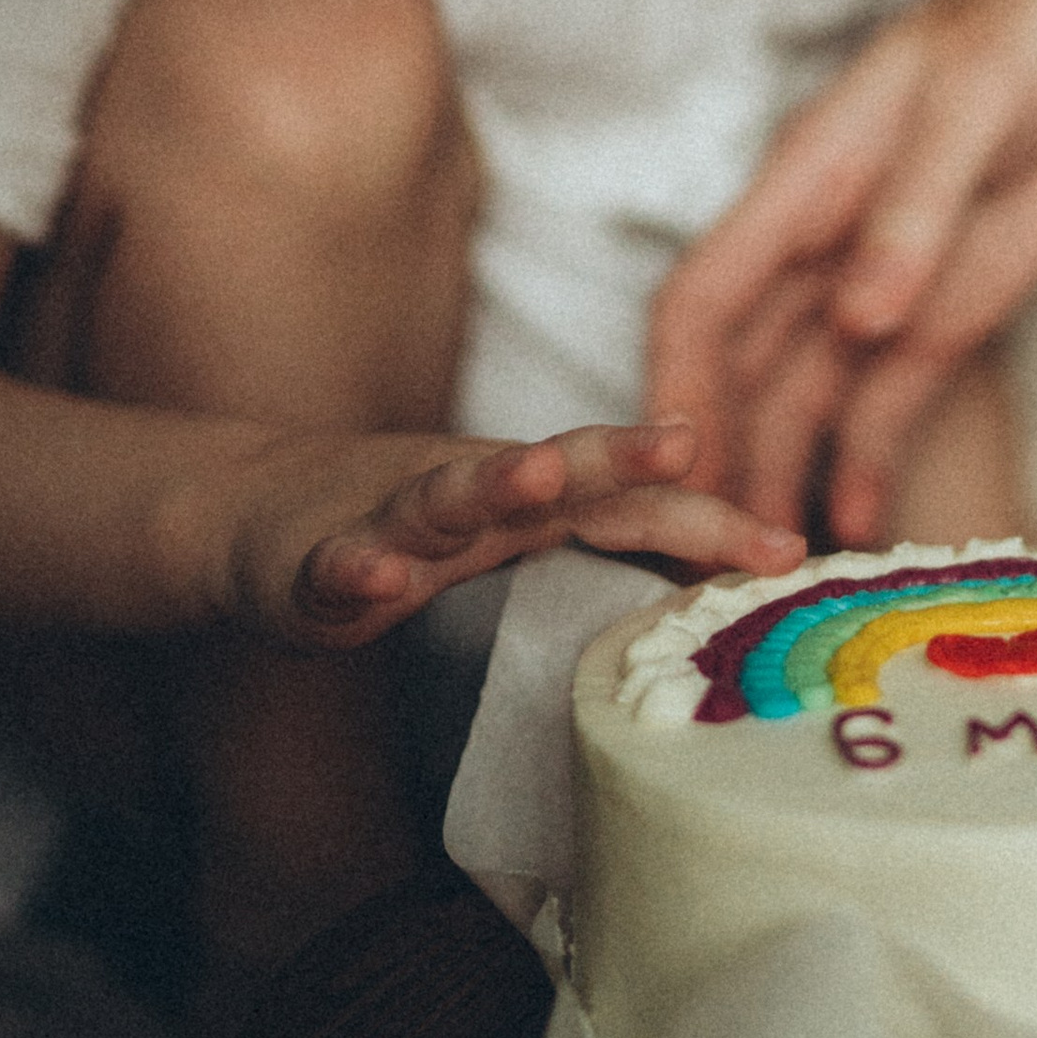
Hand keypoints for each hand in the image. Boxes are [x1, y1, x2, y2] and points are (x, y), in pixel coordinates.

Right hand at [229, 418, 802, 644]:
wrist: (249, 513)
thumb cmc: (408, 530)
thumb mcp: (511, 538)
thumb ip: (601, 550)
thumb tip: (719, 596)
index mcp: (530, 501)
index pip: (634, 505)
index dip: (706, 523)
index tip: (786, 549)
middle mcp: (472, 496)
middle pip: (556, 473)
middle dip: (621, 457)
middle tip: (684, 441)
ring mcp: (390, 520)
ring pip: (447, 499)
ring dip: (493, 482)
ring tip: (539, 471)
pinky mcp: (314, 562)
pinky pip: (339, 566)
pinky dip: (355, 568)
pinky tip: (374, 580)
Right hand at [650, 0, 1036, 541]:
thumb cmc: (1026, 21)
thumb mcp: (977, 102)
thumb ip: (916, 208)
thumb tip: (860, 314)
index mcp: (806, 186)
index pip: (700, 301)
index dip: (672, 391)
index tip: (664, 481)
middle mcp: (824, 250)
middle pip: (736, 374)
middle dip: (714, 470)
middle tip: (711, 572)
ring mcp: (879, 287)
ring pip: (802, 402)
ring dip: (782, 483)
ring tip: (774, 578)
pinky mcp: (940, 312)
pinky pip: (884, 404)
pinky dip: (863, 466)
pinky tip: (859, 530)